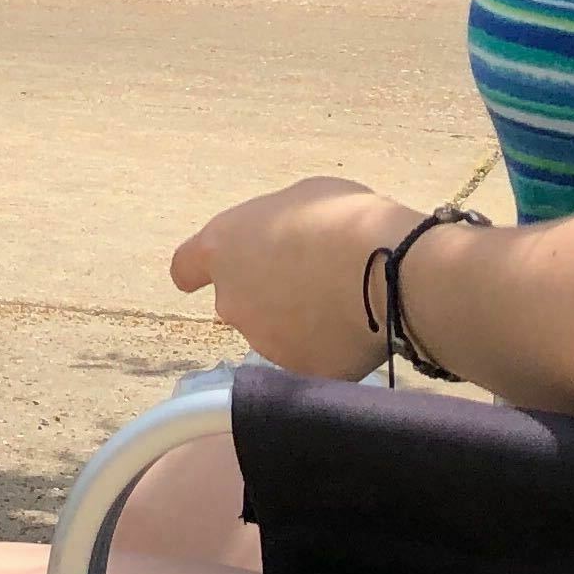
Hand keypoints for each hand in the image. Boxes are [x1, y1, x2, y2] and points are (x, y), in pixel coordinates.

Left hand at [170, 176, 411, 377]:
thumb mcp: (300, 200)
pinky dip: (330, 351)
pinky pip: (313, 361)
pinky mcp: (301, 373)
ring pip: (276, 335)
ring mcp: (264, 342)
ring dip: (298, 324)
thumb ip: (278, 228)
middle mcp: (232, 300)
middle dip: (266, 296)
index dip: (198, 272)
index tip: (203, 276)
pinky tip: (359, 331)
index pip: (186, 267)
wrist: (387, 270)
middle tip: (311, 280)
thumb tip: (287, 243)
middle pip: (239, 302)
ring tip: (344, 302)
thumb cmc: (342, 219)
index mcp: (222, 248)